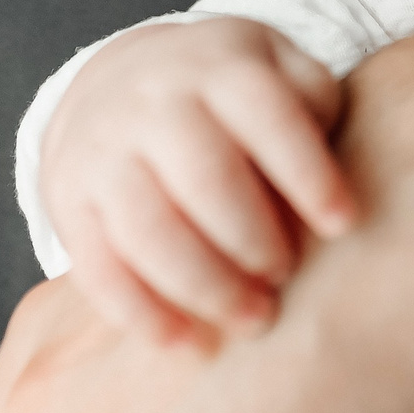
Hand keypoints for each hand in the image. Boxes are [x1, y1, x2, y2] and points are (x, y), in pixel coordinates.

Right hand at [42, 17, 355, 339]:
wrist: (120, 77)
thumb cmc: (231, 91)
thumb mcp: (280, 70)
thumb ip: (315, 108)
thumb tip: (334, 186)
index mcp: (221, 68)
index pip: (269, 118)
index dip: (308, 174)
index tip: (344, 224)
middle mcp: (155, 103)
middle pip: (204, 179)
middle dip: (252, 239)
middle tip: (285, 277)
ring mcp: (103, 151)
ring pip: (148, 229)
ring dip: (204, 286)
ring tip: (253, 319)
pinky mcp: (69, 200)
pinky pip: (97, 266)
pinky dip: (140, 312)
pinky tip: (186, 344)